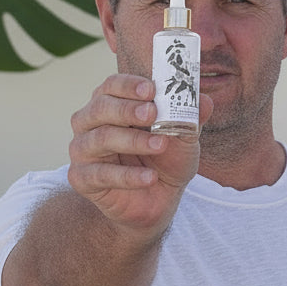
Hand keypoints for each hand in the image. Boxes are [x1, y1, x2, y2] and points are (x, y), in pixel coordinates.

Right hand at [66, 74, 212, 236]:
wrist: (158, 200)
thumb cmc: (165, 160)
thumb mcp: (183, 138)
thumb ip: (190, 118)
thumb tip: (204, 100)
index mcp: (111, 103)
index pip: (112, 85)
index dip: (129, 85)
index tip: (152, 90)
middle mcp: (90, 122)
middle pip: (101, 107)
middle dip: (128, 110)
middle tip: (152, 113)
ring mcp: (83, 149)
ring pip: (101, 138)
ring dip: (133, 140)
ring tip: (160, 145)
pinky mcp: (82, 178)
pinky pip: (102, 174)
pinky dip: (128, 176)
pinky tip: (150, 177)